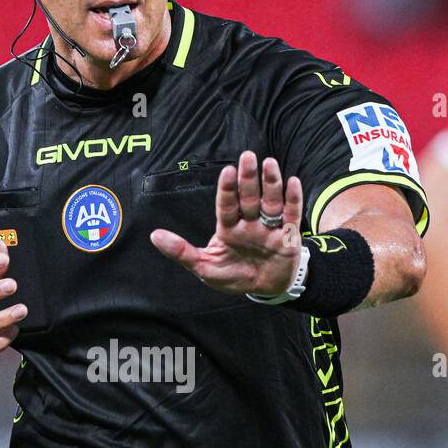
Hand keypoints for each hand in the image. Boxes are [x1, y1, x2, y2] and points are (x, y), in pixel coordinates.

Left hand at [149, 152, 304, 295]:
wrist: (264, 290)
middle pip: (249, 198)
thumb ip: (181, 252)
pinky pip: (292, 215)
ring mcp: (270, 228)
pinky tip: (292, 182)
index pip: (227, 205)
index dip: (227, 189)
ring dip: (271, 183)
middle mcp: (249, 223)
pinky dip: (293, 200)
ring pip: (270, 202)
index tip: (227, 171)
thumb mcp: (204, 267)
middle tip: (247, 157)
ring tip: (269, 164)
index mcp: (229, 228)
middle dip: (248, 179)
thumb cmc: (233, 276)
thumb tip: (154, 235)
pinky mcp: (288, 236)